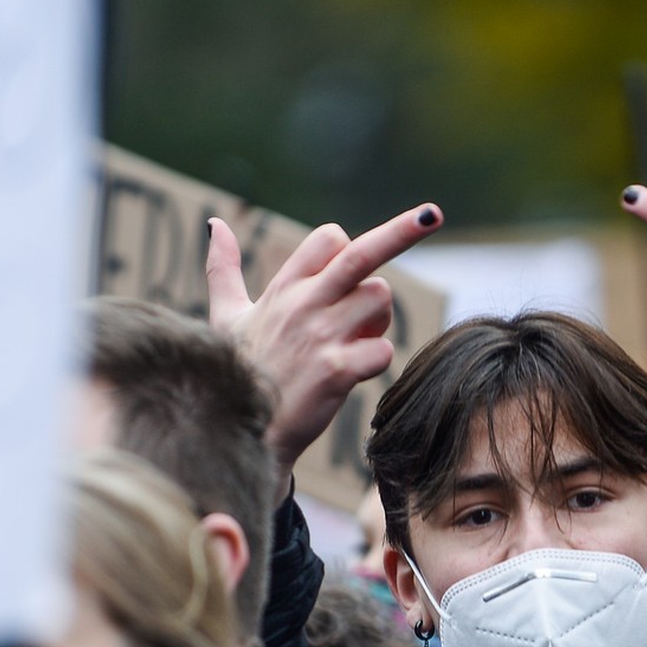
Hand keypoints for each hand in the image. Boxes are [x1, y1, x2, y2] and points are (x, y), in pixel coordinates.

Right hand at [205, 204, 442, 485]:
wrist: (237, 432)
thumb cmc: (239, 371)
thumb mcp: (226, 316)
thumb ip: (222, 268)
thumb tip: (214, 223)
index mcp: (283, 288)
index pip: (329, 239)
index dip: (348, 247)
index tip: (348, 270)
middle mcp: (303, 304)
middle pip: (362, 254)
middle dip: (403, 231)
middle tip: (432, 214)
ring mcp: (320, 336)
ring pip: (380, 300)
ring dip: (379, 320)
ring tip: (353, 343)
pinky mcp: (335, 371)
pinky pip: (383, 350)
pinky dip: (378, 360)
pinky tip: (353, 373)